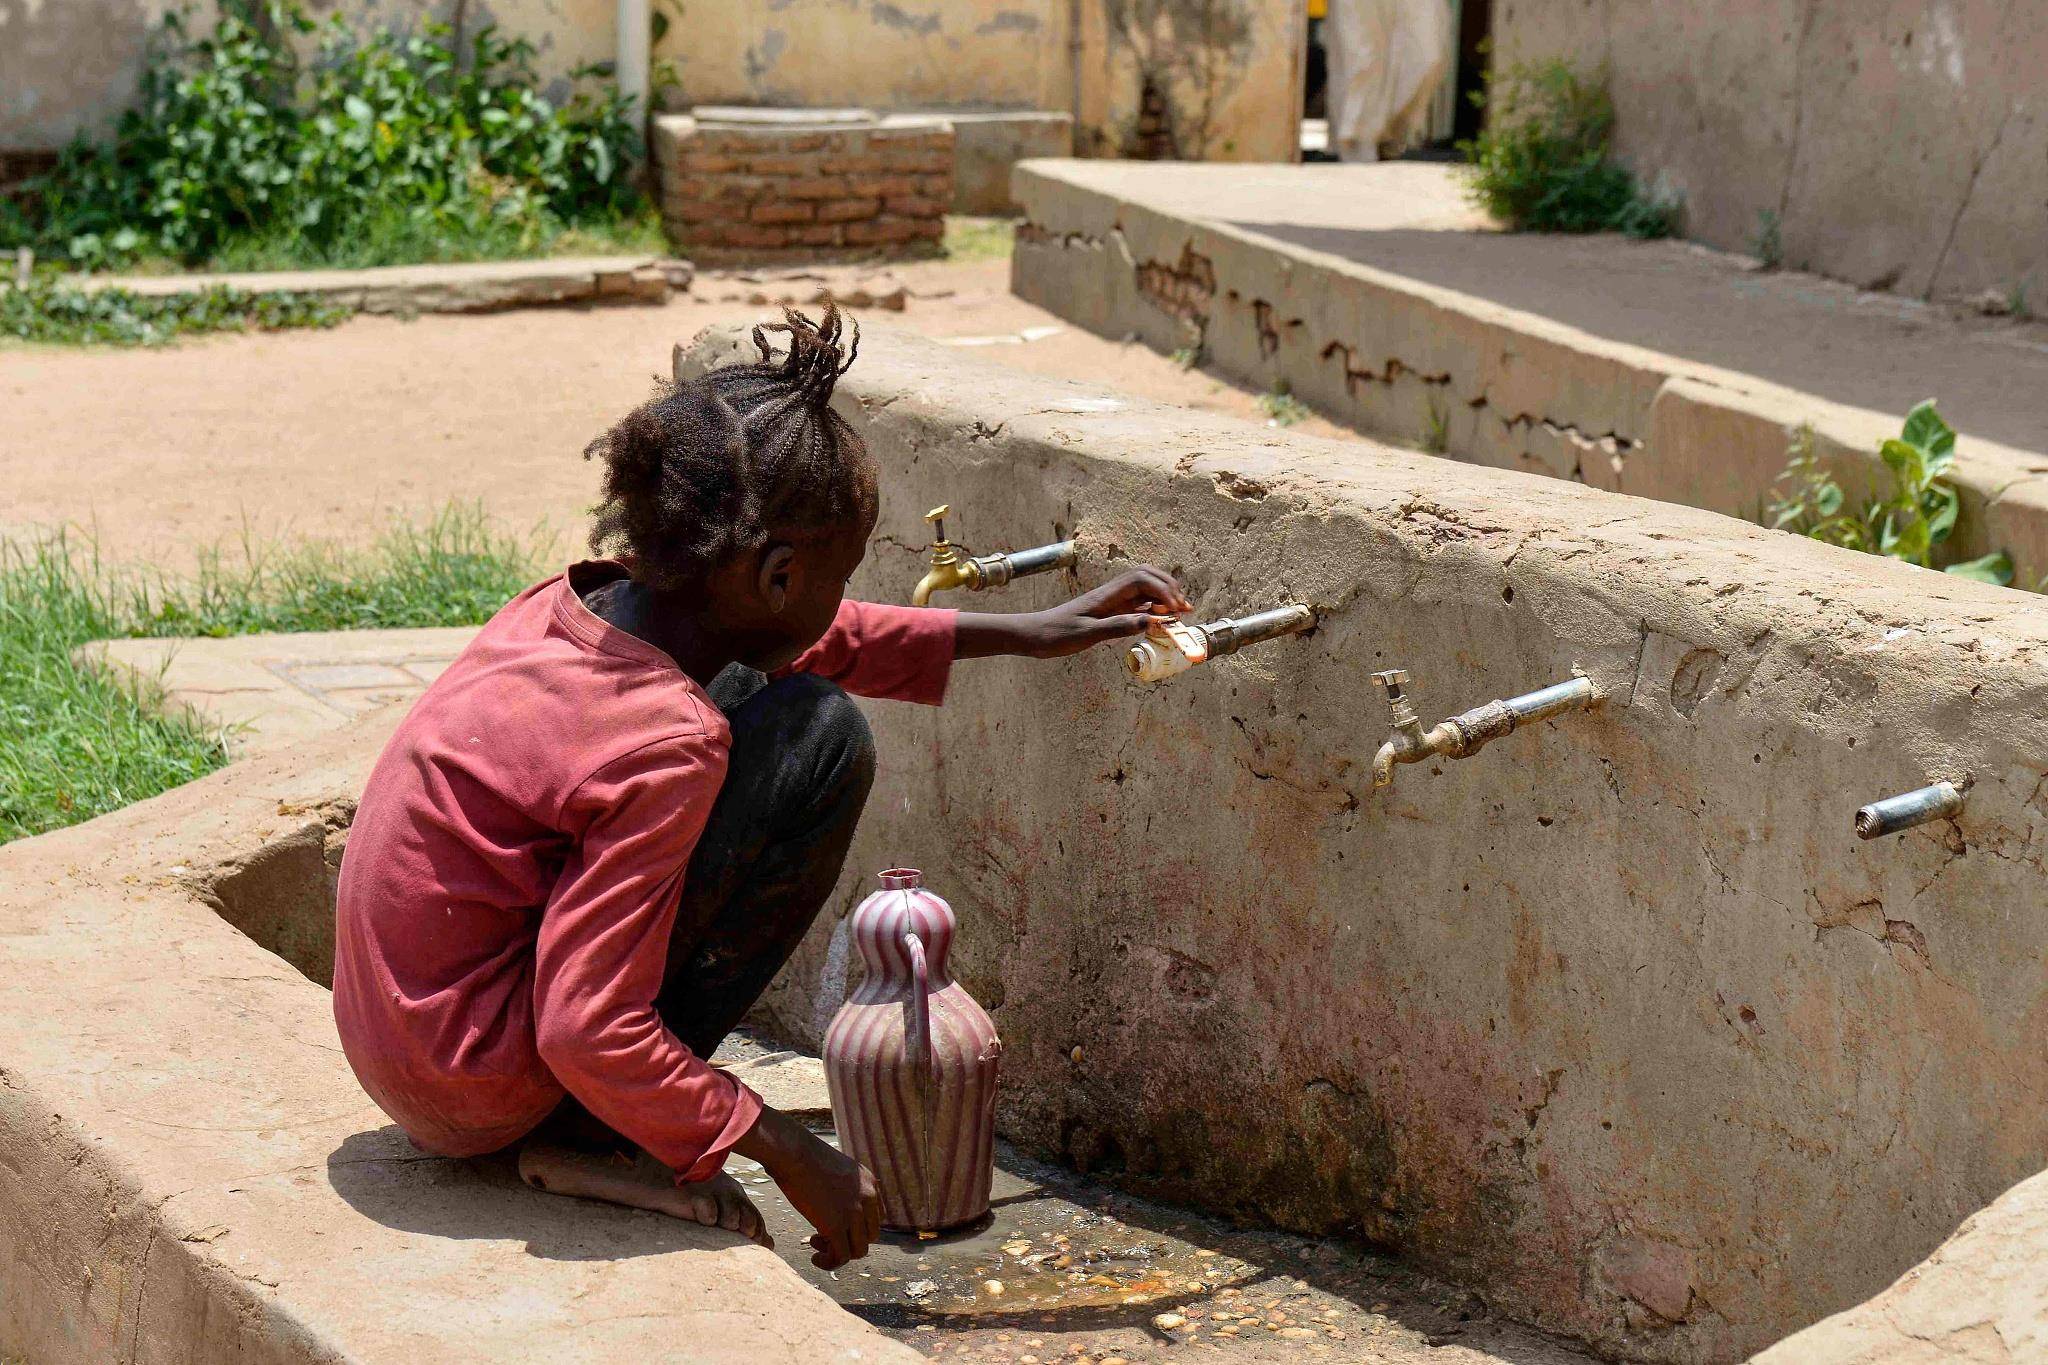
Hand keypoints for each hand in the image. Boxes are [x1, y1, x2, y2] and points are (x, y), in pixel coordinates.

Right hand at [735, 1106, 881, 1267]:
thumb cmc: (803, 1156)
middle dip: (849, 1241)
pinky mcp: (836, 1226)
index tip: (835, 1225)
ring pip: (859, 1250)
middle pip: (870, 1235)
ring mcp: (854, 1212)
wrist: (793, 1153)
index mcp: (869, 1182)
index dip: (856, 1227)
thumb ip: (842, 1187)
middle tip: (823, 1236)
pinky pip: (842, 1257)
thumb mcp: (835, 1168)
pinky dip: (829, 1263)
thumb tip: (832, 1206)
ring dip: (839, 1253)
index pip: (875, 1217)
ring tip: (817, 1244)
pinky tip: (815, 1259)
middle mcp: (868, 1197)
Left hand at [955, 566, 1191, 659]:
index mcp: (1106, 595)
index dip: (1164, 590)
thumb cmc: (1055, 635)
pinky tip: (1158, 621)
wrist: (1033, 636)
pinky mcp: (1107, 612)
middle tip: (1184, 607)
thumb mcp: (1087, 634)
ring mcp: (1109, 602)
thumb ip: (1117, 627)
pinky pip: (1135, 605)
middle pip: (1147, 577)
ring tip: (1179, 612)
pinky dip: (1151, 609)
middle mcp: (1110, 594)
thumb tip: (1149, 621)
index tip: (1176, 609)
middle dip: (1169, 588)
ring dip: (1162, 597)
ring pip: (1143, 590)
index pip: (1142, 580)